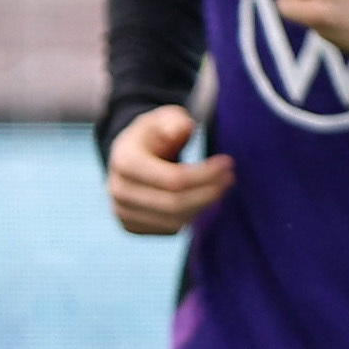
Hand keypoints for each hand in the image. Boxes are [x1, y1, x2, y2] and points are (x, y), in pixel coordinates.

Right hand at [103, 99, 229, 239]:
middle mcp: (119, 190)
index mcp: (124, 161)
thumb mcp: (163, 118)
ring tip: (220, 187)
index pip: (172, 179)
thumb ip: (174, 121)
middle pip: (174, 204)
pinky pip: (169, 229)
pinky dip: (190, 216)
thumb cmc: (153, 135)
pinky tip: (201, 198)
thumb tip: (182, 129)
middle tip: (230, 178)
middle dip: (208, 193)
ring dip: (203, 206)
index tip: (228, 163)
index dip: (205, 175)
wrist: (128, 156)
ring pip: (174, 221)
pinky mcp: (131, 227)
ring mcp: (122, 212)